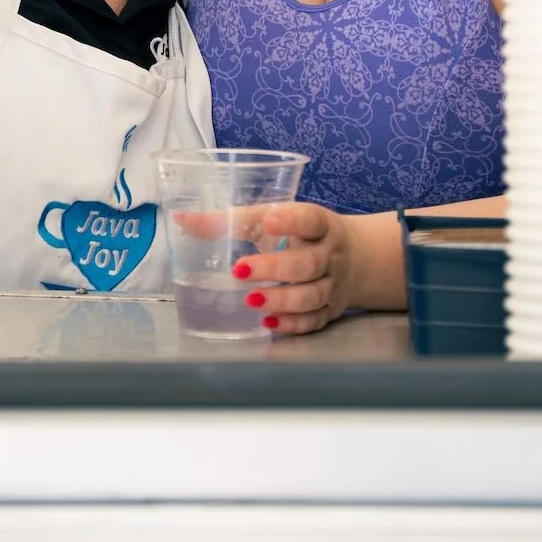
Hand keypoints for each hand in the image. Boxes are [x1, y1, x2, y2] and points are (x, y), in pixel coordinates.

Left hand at [231, 202, 363, 336]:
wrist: (358, 257)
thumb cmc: (304, 233)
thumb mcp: (277, 218)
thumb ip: (234, 220)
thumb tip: (183, 220)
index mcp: (320, 224)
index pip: (310, 220)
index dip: (290, 221)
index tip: (267, 222)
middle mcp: (330, 255)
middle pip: (308, 263)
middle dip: (275, 268)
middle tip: (239, 271)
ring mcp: (333, 285)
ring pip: (312, 295)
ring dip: (281, 300)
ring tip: (250, 301)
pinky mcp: (331, 310)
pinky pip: (314, 321)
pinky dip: (292, 324)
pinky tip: (268, 323)